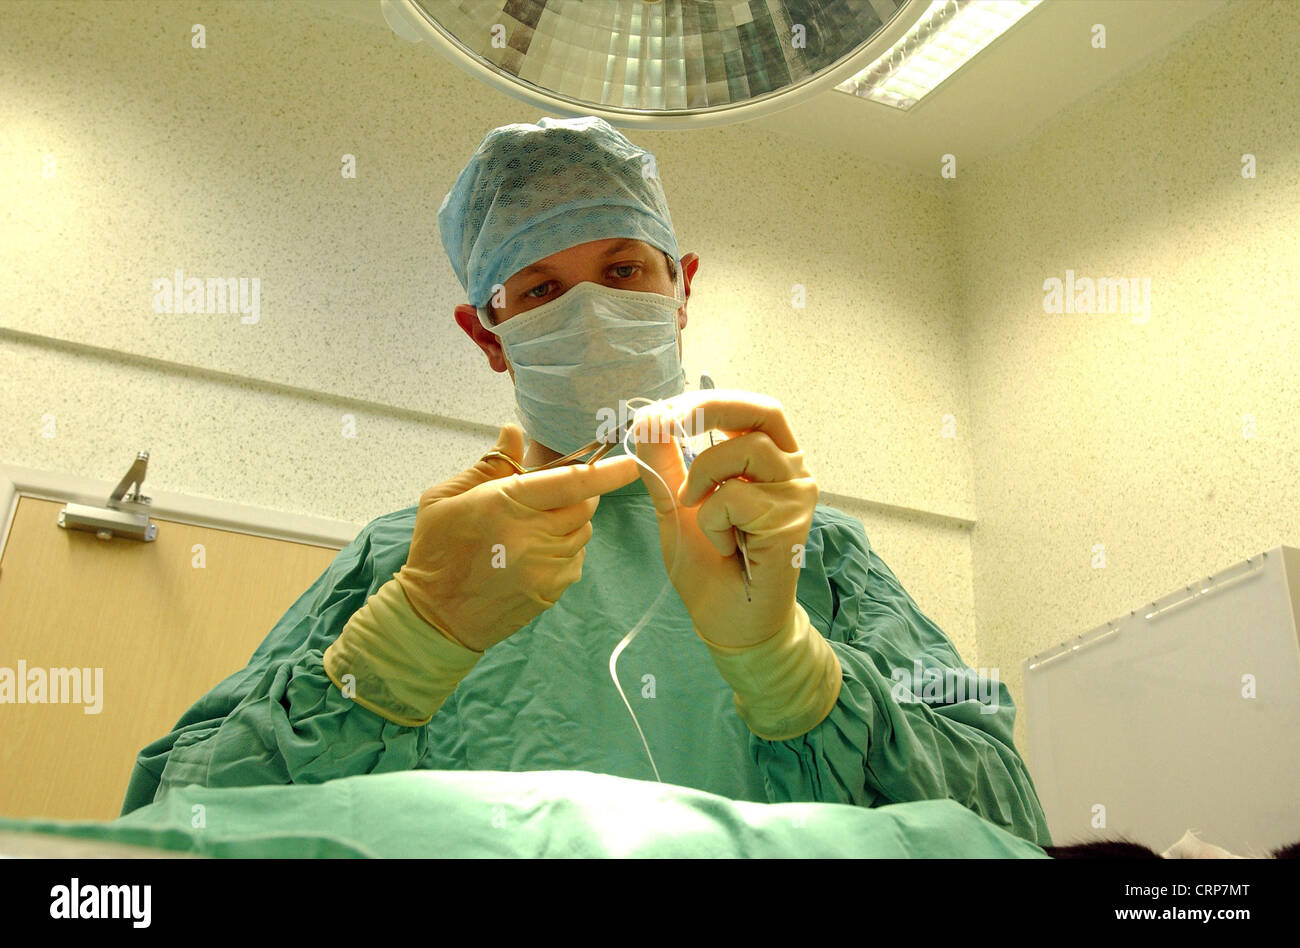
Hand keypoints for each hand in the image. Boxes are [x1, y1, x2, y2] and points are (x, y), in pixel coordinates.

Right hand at [397, 424, 638, 651]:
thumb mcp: (445, 498)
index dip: (605, 472)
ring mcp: (544, 567)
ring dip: (569, 524)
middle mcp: (531, 535)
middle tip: (555, 495)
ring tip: (536, 528)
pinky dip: (565, 551)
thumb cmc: (436, 550)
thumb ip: (488, 465)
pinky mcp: (550, 591)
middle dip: (579, 495)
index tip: (631, 463)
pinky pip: (576, 561)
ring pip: (583, 533)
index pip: (569, 482)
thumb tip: (514, 431)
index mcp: (505, 504)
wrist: (434, 617)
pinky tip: (535, 554)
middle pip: (585, 506)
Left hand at [630, 391, 817, 647]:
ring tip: (697, 511)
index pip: (746, 408)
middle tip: (664, 422)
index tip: (658, 413)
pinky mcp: (792, 521)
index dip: (703, 401)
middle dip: (707, 409)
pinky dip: (713, 521)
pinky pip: (738, 498)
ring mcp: (797, 494)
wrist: (728, 621)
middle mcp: (791, 469)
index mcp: (768, 457)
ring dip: (703, 478)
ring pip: (747, 450)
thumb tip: (647, 417)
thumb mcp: (676, 503)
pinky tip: (724, 546)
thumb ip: (664, 462)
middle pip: (761, 410)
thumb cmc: (710, 563)